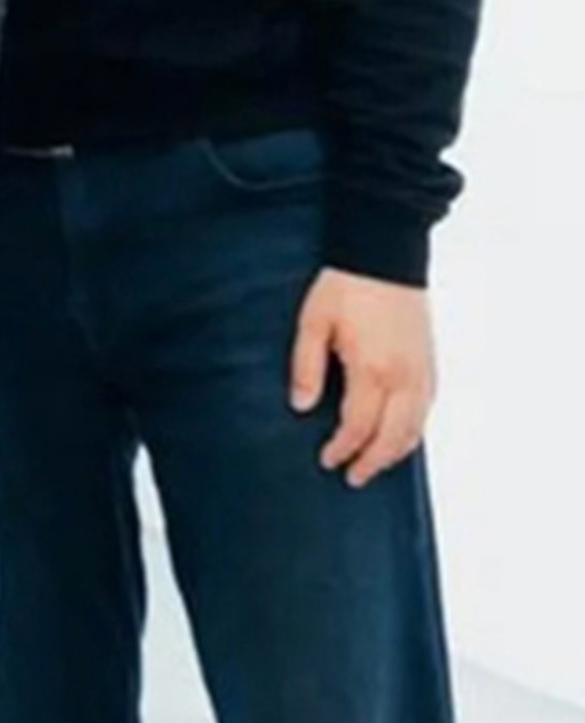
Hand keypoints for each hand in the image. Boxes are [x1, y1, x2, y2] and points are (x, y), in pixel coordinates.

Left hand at [291, 269, 435, 487]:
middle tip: (352, 478)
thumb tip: (302, 407)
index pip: (358, 427)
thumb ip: (306, 367)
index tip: (326, 460)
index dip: (342, 449)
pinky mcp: (431, 364)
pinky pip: (427, 410)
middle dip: (372, 462)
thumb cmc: (344, 286)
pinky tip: (398, 437)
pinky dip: (413, 431)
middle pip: (391, 438)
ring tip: (373, 465)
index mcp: (373, 370)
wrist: (383, 256)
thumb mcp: (312, 323)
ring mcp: (423, 372)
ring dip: (395, 452)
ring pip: (415, 429)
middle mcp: (405, 378)